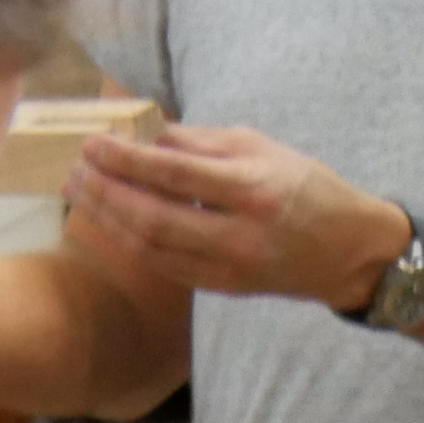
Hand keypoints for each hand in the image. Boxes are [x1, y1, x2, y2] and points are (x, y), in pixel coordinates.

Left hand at [67, 125, 408, 310]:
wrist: (349, 250)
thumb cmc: (305, 186)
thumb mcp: (261, 146)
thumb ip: (201, 142)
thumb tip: (146, 135)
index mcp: (251, 188)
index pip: (173, 173)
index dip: (125, 160)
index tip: (93, 144)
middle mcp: (238, 232)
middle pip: (152, 216)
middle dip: (105, 194)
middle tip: (73, 172)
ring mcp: (230, 267)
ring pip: (151, 249)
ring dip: (108, 222)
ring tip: (80, 196)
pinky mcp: (224, 288)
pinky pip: (164, 268)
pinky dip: (130, 246)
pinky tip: (107, 225)